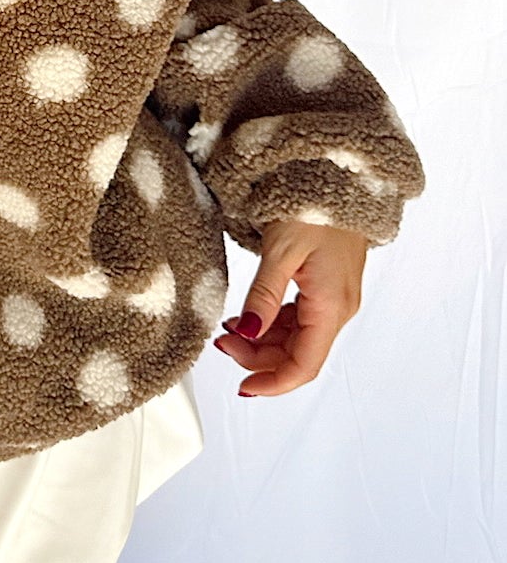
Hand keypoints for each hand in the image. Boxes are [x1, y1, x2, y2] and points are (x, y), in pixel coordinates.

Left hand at [212, 220, 368, 395]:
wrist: (341, 175)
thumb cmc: (314, 205)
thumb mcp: (281, 250)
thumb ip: (264, 295)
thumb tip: (248, 335)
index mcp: (331, 306)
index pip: (304, 365)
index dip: (273, 383)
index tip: (242, 387)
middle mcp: (339, 309)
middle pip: (299, 354)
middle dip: (259, 358)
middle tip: (221, 342)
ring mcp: (335, 298)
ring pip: (298, 338)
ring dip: (264, 341)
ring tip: (229, 328)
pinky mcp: (328, 287)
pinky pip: (301, 319)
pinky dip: (273, 323)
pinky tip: (250, 315)